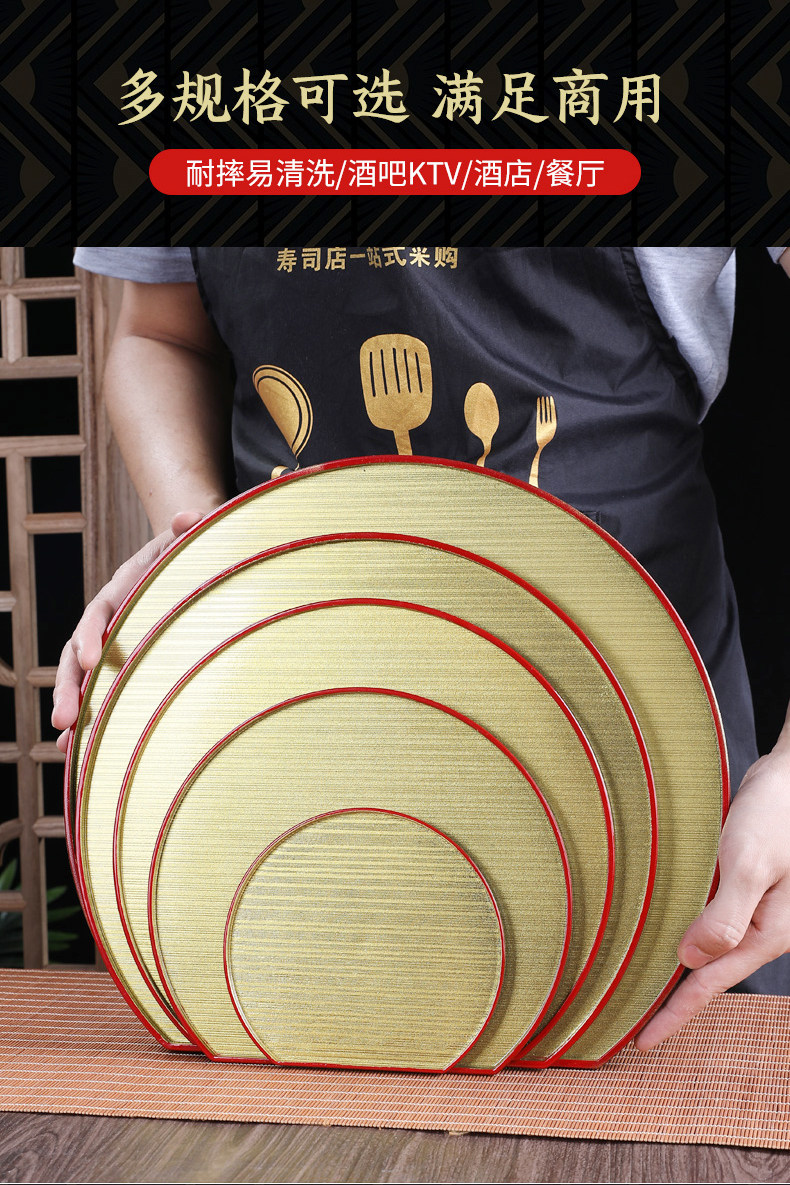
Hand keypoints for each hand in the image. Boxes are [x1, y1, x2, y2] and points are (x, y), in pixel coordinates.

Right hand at [51, 509, 206, 752]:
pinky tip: (74, 755)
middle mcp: (108, 621)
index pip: (99, 611)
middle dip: (69, 687)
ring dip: (71, 710)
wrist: (195, 567)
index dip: (91, 633)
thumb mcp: (195, 540)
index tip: (90, 657)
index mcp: (123, 590)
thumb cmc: (195, 556)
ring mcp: (111, 647)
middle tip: (64, 720)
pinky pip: (98, 695)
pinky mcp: (122, 667)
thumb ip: (192, 530)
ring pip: (80, 681)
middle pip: (76, 654)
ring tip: (64, 747)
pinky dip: (87, 724)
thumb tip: (190, 517)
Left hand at [634, 733, 789, 1049]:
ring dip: (671, 964)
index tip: (642, 1041)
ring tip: (632, 984)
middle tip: (627, 1021)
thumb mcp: (751, 862)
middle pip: (706, 972)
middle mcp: (757, 927)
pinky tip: (653, 929)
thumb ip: (724, 913)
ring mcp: (749, 908)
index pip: (711, 984)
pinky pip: (704, 917)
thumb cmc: (777, 814)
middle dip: (671, 998)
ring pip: (702, 945)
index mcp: (765, 932)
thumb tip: (689, 958)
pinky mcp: (737, 886)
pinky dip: (678, 928)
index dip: (675, 1014)